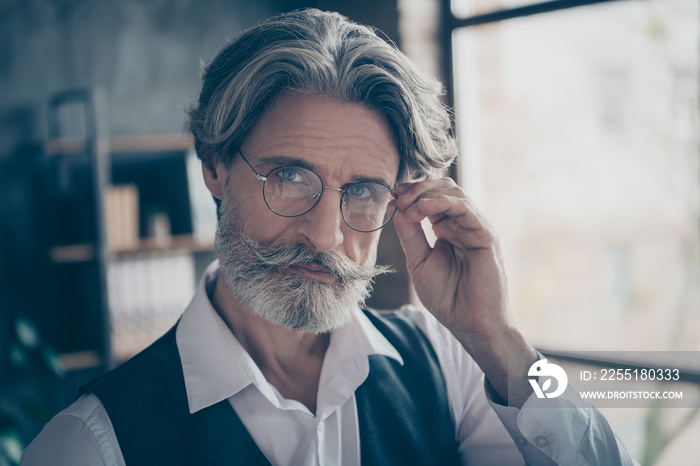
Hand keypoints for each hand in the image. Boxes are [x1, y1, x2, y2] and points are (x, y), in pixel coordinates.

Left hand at [392, 177, 536, 405]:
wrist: (470, 324)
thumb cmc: (447, 298)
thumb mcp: (419, 262)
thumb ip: (410, 235)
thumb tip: (397, 208)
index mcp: (448, 229)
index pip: (431, 197)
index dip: (411, 192)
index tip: (391, 197)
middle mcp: (463, 224)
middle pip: (444, 188)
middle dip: (417, 188)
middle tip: (398, 199)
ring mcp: (476, 228)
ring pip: (454, 193)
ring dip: (426, 194)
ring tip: (409, 206)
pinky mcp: (485, 236)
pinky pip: (466, 209)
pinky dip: (443, 203)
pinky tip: (424, 209)